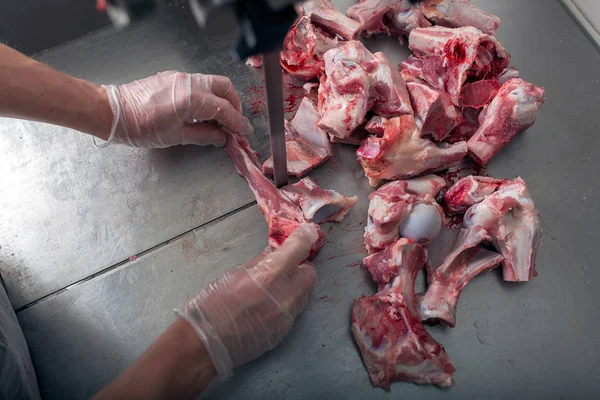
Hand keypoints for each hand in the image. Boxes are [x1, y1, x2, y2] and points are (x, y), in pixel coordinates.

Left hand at [103, 71, 249, 147]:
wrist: (112, 112)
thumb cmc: (140, 127)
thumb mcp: (175, 136)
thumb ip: (203, 135)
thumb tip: (221, 137)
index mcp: (191, 98)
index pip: (224, 109)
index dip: (237, 122)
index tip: (244, 131)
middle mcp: (188, 82)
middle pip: (224, 87)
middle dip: (234, 105)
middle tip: (235, 123)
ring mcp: (179, 77)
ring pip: (212, 82)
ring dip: (222, 99)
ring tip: (220, 119)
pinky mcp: (171, 77)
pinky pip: (198, 83)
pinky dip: (208, 95)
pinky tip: (203, 111)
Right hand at [177, 224, 318, 382]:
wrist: (206, 343)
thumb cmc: (212, 304)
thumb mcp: (234, 273)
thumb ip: (259, 263)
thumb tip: (274, 254)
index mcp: (271, 274)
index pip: (300, 248)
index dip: (304, 237)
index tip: (305, 234)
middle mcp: (286, 295)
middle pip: (310, 274)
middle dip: (300, 268)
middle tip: (284, 268)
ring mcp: (288, 316)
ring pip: (303, 295)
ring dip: (293, 288)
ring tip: (272, 290)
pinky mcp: (284, 333)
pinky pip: (292, 313)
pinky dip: (284, 306)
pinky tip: (266, 310)